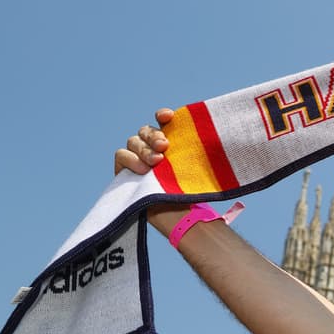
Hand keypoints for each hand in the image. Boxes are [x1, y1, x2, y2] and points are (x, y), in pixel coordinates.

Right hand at [114, 107, 186, 234]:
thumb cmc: (192, 192)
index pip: (163, 120)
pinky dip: (130, 159)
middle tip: (165, 146)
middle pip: (146, 130)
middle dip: (154, 135)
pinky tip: (143, 169)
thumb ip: (195, 151)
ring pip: (134, 141)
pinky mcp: (125, 170)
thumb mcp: (198, 168)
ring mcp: (137, 158)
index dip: (163, 116)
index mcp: (170, 141)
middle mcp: (152, 147)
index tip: (169, 116)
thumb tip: (213, 135)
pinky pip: (121, 155)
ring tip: (156, 162)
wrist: (180, 217)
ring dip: (144, 149)